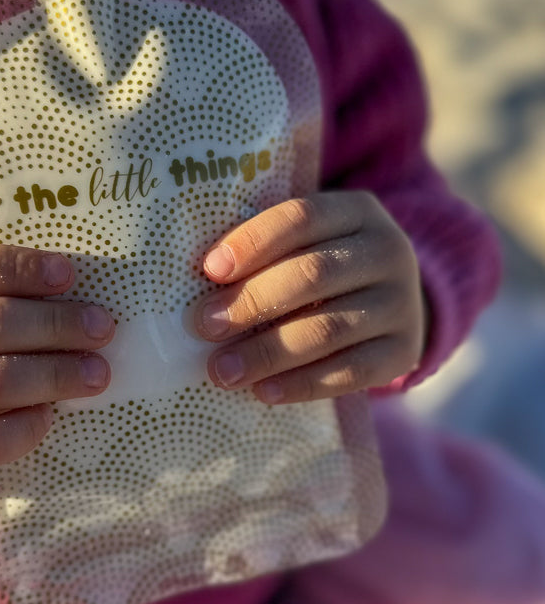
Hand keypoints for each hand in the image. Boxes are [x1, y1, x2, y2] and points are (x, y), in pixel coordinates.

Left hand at [195, 191, 426, 404]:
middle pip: (314, 274)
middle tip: (204, 326)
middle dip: (253, 301)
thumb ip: (265, 253)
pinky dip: (303, 383)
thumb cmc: (324, 269)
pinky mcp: (404, 351)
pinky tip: (264, 392)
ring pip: (330, 328)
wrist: (390, 304)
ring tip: (222, 370)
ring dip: (269, 351)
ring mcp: (402, 304)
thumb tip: (199, 286)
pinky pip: (352, 372)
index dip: (253, 242)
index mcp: (357, 212)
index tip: (209, 270)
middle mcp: (389, 252)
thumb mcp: (306, 244)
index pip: (302, 218)